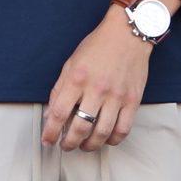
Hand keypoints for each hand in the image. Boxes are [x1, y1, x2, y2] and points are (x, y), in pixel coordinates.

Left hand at [41, 9, 151, 151]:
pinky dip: (113, 140)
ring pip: (102, 132)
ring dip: (90, 145)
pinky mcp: (133, 100)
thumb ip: (60, 90)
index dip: (50, 132)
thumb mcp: (71, 63)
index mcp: (77, 79)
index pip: (59, 114)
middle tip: (66, 146)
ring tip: (84, 145)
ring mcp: (116, 96)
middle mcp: (97, 89)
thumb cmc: (99, 46)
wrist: (128, 34)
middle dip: (69, 143)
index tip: (47, 140)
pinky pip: (123, 128)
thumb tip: (51, 114)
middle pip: (80, 127)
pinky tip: (106, 139)